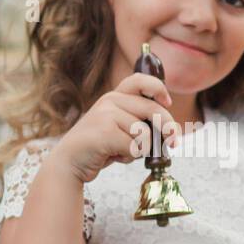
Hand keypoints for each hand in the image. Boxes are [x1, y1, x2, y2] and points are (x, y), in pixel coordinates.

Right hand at [50, 73, 180, 185]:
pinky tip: (114, 156)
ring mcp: (107, 115)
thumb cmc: (98, 147)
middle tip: (174, 143)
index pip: (139, 81)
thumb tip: (172, 130)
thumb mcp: (118, 127)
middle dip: (168, 128)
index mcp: (114, 97)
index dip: (158, 88)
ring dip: (140, 149)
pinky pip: (135, 147)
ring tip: (122, 151)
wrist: (69, 162)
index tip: (168, 102)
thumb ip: (139, 122)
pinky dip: (130, 157)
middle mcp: (110, 101)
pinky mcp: (106, 132)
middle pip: (153, 110)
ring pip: (145, 132)